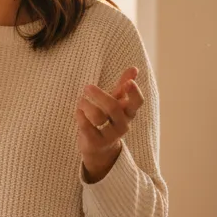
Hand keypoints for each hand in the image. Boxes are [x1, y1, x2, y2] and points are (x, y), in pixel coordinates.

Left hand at [77, 67, 143, 181]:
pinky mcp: (95, 143)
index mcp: (128, 113)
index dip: (134, 92)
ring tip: (81, 101)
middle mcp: (122, 125)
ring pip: (97, 116)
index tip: (129, 82)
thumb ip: (123, 87)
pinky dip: (80, 115)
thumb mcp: (116, 103)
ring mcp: (110, 136)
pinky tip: (79, 113)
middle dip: (99, 95)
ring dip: (85, 104)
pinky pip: (85, 125)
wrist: (98, 148)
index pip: (137, 103)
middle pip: (113, 107)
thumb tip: (134, 68)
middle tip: (87, 87)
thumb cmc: (107, 120)